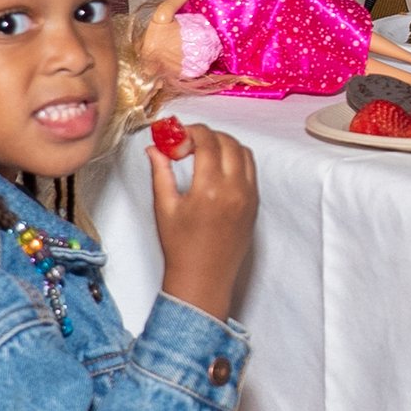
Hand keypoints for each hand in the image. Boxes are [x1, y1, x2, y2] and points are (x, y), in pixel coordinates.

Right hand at [149, 124, 257, 320]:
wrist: (203, 278)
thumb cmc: (180, 247)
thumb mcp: (164, 207)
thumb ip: (161, 172)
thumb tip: (155, 147)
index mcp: (210, 188)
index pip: (207, 141)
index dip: (190, 132)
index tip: (176, 137)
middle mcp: (235, 189)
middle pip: (227, 141)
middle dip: (207, 135)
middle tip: (187, 142)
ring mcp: (249, 196)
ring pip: (244, 152)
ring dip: (224, 144)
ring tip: (203, 152)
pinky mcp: (255, 204)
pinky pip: (251, 170)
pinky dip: (236, 159)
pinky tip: (218, 168)